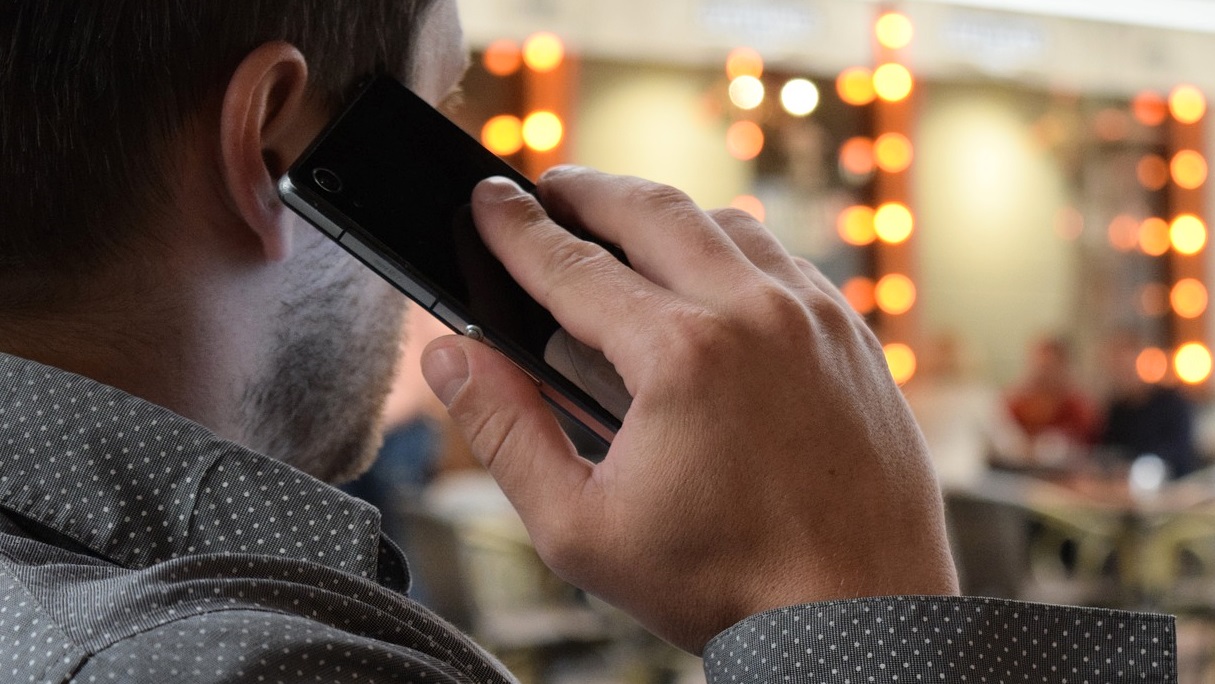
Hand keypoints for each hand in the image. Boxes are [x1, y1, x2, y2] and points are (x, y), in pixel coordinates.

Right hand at [420, 167, 957, 653]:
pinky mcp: (851, 333)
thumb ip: (505, 432)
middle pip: (650, 212)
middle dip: (586, 191)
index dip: (515, 229)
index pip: (572, 265)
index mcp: (680, 356)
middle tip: (546, 189)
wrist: (860, 612)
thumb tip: (453, 357)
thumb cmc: (725, 582)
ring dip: (661, 213)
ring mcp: (812, 315)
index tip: (487, 200)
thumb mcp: (581, 527)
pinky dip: (729, 245)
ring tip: (617, 222)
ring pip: (722, 222)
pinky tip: (706, 268)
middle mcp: (753, 314)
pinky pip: (780, 257)